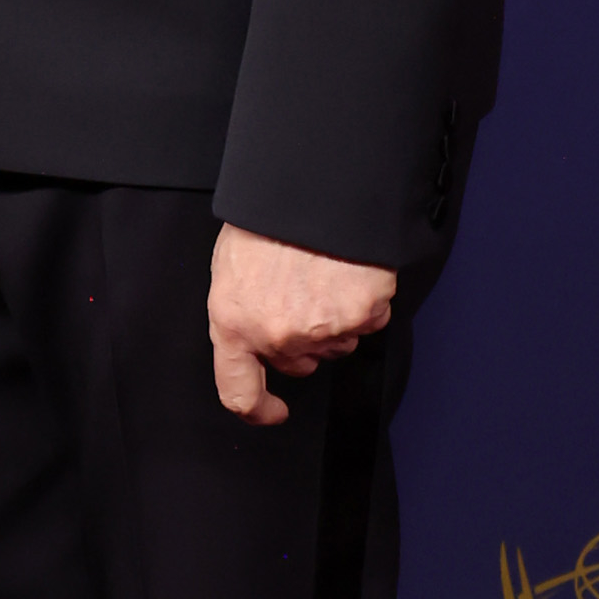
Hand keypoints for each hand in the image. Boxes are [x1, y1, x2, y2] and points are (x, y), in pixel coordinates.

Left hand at [207, 223, 396, 426]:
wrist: (311, 187)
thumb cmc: (267, 218)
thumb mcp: (231, 266)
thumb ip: (240, 312)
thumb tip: (254, 335)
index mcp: (234, 322)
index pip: (238, 391)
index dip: (257, 409)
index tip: (272, 411)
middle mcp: (277, 334)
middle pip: (298, 364)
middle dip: (301, 341)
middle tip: (300, 295)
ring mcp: (322, 328)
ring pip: (335, 343)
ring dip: (332, 319)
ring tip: (321, 274)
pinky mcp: (362, 313)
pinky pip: (368, 320)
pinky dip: (363, 301)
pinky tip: (347, 273)